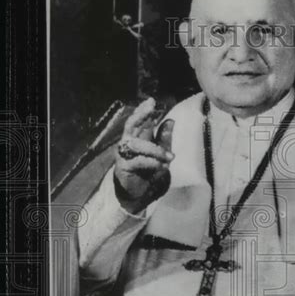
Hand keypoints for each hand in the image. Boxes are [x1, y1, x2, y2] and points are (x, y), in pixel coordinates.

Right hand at [114, 97, 174, 214]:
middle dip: (140, 116)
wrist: (138, 195)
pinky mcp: (123, 167)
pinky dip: (152, 162)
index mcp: (136, 139)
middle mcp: (127, 144)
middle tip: (152, 110)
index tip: (152, 101)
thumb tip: (170, 120)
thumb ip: (163, 139)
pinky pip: (138, 161)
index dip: (143, 110)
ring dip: (155, 149)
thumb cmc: (147, 173)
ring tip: (170, 157)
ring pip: (136, 144)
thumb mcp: (160, 154)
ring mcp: (123, 155)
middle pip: (130, 125)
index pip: (137, 120)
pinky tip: (162, 166)